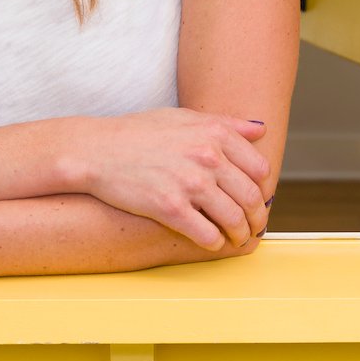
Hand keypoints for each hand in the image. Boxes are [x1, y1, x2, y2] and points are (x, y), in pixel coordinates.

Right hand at [66, 109, 273, 250]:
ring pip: (234, 220)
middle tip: (254, 227)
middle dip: (257, 218)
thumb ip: (225, 123)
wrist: (97, 150)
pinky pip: (208, 235)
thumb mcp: (183, 117)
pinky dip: (215, 243)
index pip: (259, 169)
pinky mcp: (170, 208)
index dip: (263, 189)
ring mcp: (190, 183)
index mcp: (214, 133)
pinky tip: (212, 241)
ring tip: (236, 238)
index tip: (258, 200)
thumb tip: (260, 129)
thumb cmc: (138, 133)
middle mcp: (207, 156)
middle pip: (252, 197)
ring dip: (240, 235)